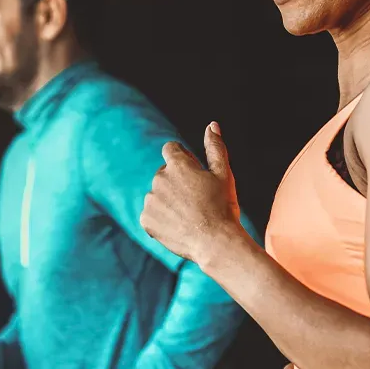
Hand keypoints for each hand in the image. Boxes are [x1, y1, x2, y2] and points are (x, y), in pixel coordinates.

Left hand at [140, 122, 241, 264]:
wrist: (215, 243)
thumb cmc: (223, 207)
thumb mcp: (224, 174)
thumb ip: (215, 147)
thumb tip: (212, 125)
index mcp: (177, 165)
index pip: (170, 149)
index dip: (183, 159)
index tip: (194, 174)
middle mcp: (159, 179)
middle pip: (164, 174)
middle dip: (176, 183)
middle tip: (196, 201)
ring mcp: (151, 200)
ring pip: (157, 195)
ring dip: (168, 201)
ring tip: (188, 216)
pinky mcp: (146, 220)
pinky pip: (150, 215)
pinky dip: (161, 219)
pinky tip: (178, 226)